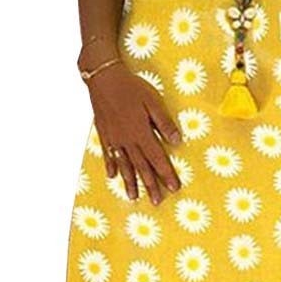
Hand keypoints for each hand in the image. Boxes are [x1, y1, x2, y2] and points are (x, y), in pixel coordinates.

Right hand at [86, 61, 181, 204]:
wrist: (104, 79)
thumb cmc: (132, 88)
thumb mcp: (153, 101)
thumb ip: (164, 122)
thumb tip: (177, 141)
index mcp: (141, 133)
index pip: (157, 159)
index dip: (166, 174)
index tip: (174, 188)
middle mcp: (127, 140)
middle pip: (141, 167)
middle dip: (150, 185)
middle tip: (157, 202)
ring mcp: (114, 139)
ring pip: (124, 165)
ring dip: (130, 182)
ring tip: (134, 198)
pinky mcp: (104, 134)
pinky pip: (108, 155)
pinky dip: (111, 166)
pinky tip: (112, 177)